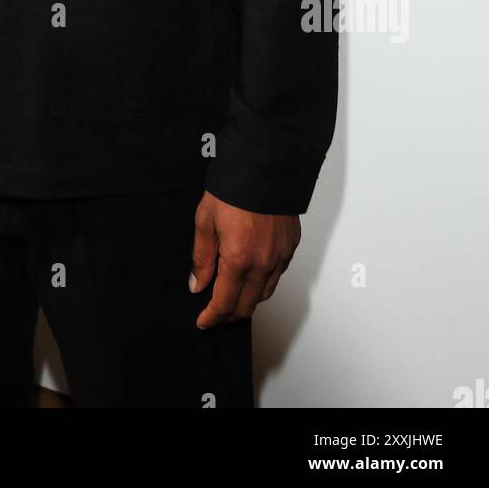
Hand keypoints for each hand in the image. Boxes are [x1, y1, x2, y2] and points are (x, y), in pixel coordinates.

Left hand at [188, 190, 299, 327]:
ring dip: (247, 301)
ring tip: (231, 296)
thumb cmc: (233, 188)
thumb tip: (197, 285)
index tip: (203, 322)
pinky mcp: (291, 246)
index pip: (225, 303)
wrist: (265, 165)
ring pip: (264, 294)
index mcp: (239, 259)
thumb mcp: (205, 221)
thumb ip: (202, 258)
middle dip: (228, 315)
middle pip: (247, 306)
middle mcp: (263, 263)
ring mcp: (280, 256)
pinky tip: (251, 275)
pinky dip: (263, 283)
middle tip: (214, 313)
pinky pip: (277, 275)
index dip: (212, 317)